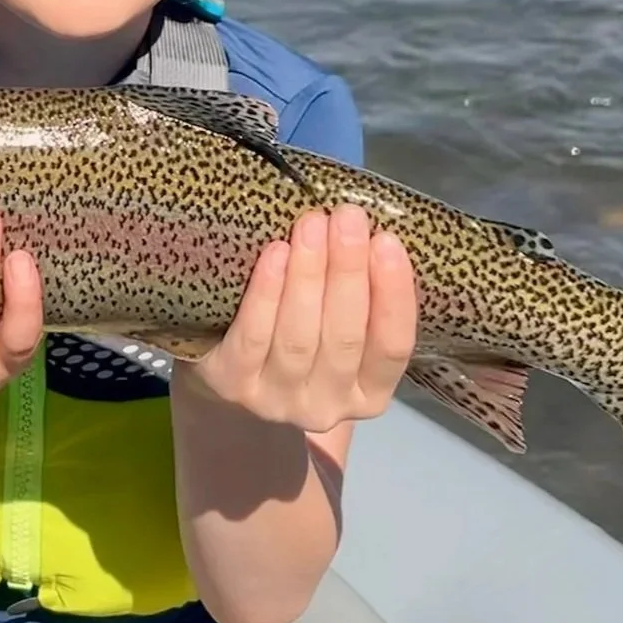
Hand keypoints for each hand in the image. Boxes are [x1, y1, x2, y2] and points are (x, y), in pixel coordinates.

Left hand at [185, 205, 416, 434]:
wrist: (228, 372)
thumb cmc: (299, 334)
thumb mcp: (337, 326)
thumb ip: (359, 294)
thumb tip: (364, 227)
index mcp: (369, 393)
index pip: (393, 347)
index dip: (394, 295)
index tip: (388, 241)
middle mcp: (328, 405)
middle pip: (345, 337)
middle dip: (348, 271)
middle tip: (348, 217)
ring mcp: (278, 401)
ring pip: (299, 337)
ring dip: (308, 275)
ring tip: (312, 224)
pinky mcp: (233, 385)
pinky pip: (253, 336)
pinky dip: (267, 293)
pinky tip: (276, 253)